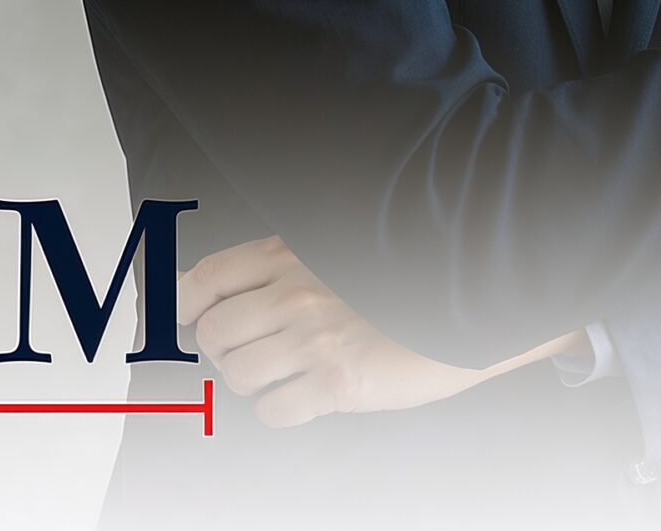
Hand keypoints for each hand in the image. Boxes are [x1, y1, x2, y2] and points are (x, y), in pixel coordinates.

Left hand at [176, 235, 586, 426]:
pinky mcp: (338, 381)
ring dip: (256, 379)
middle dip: (227, 347)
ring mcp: (316, 337)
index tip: (189, 318)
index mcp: (292, 252)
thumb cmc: (405, 278)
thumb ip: (283, 263)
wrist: (475, 300)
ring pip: (237, 374)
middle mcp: (297, 290)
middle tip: (260, 347)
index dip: (184, 304)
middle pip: (213, 333)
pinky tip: (311, 392)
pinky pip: (272, 410)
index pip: (205, 278)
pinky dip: (282, 408)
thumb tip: (211, 287)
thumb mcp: (339, 249)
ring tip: (292, 368)